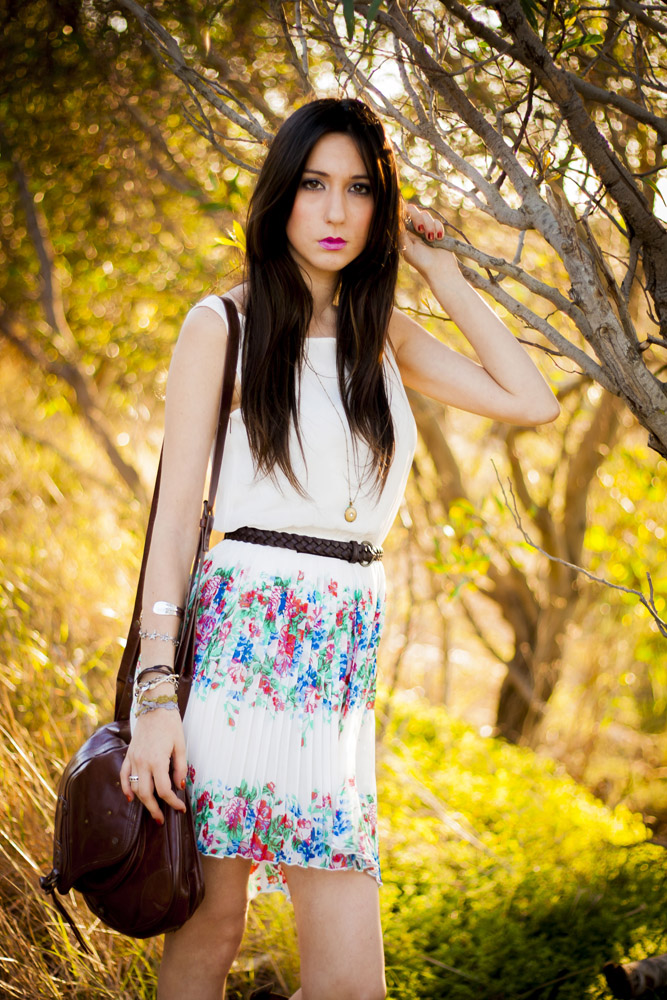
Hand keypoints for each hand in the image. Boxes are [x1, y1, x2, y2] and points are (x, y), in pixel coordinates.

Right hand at [120, 705, 187, 823]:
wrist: (154, 707)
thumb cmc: (170, 724)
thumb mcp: (181, 745)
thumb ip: (180, 767)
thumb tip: (179, 786)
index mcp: (158, 760)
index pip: (164, 790)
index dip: (172, 802)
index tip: (180, 808)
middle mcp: (143, 762)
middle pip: (146, 794)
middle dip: (154, 810)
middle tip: (161, 820)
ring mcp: (133, 759)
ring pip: (135, 787)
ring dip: (142, 801)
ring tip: (152, 809)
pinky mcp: (128, 755)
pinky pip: (124, 776)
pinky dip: (126, 788)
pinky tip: (131, 798)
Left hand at [401, 203, 459, 282]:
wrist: (441, 269)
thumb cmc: (422, 262)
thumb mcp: (407, 249)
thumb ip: (401, 234)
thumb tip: (396, 219)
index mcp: (404, 234)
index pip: (402, 216)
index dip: (405, 212)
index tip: (409, 217)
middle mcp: (413, 230)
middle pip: (414, 211)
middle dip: (418, 218)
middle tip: (420, 230)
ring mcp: (425, 229)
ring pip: (426, 215)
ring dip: (429, 226)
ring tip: (431, 239)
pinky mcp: (437, 231)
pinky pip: (437, 221)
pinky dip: (438, 228)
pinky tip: (438, 239)